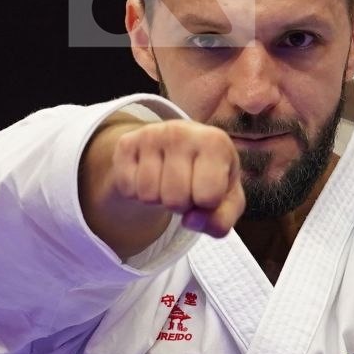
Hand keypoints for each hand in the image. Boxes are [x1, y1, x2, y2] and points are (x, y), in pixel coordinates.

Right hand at [104, 119, 245, 237]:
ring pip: (148, 195)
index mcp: (215, 142)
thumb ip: (220, 221)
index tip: (207, 189)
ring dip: (158, 200)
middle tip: (185, 187)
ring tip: (168, 181)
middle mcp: (182, 132)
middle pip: (175, 200)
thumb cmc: (210, 175)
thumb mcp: (227, 200)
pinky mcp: (126, 142)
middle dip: (180, 205)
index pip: (207, 199)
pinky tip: (149, 176)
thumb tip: (191, 221)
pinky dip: (137, 193)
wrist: (182, 145)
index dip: (205, 205)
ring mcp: (151, 134)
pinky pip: (127, 188)